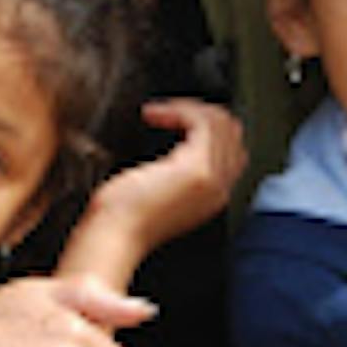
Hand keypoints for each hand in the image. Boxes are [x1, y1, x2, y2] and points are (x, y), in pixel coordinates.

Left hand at [83, 100, 246, 264]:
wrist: (114, 238)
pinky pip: (204, 122)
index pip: (231, 148)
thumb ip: (173, 170)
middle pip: (232, 132)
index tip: (174, 120)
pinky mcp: (198, 169)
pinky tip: (153, 114)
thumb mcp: (156, 190)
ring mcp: (212, 178)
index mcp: (211, 196)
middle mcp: (220, 189)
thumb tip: (169, 137)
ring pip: (221, 123)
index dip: (206, 126)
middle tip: (168, 111)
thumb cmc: (122, 219)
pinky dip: (178, 109)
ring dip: (188, 108)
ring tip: (158, 111)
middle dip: (201, 112)